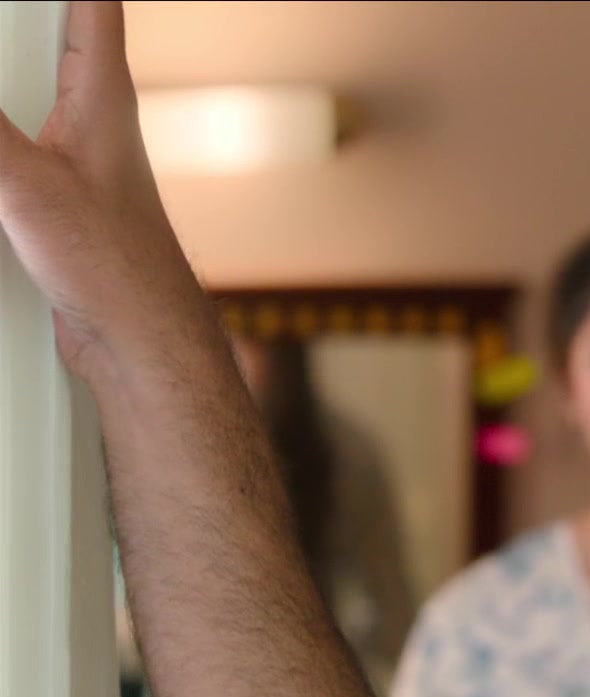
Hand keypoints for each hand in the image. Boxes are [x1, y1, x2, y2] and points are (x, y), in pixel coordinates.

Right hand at [0, 1, 214, 376]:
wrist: (138, 333)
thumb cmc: (115, 264)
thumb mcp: (24, 184)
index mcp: (101, 96)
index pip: (93, 8)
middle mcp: (93, 119)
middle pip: (52, 45)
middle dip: (18, 36)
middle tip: (6, 26)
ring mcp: (74, 157)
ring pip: (27, 99)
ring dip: (6, 89)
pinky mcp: (55, 196)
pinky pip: (11, 151)